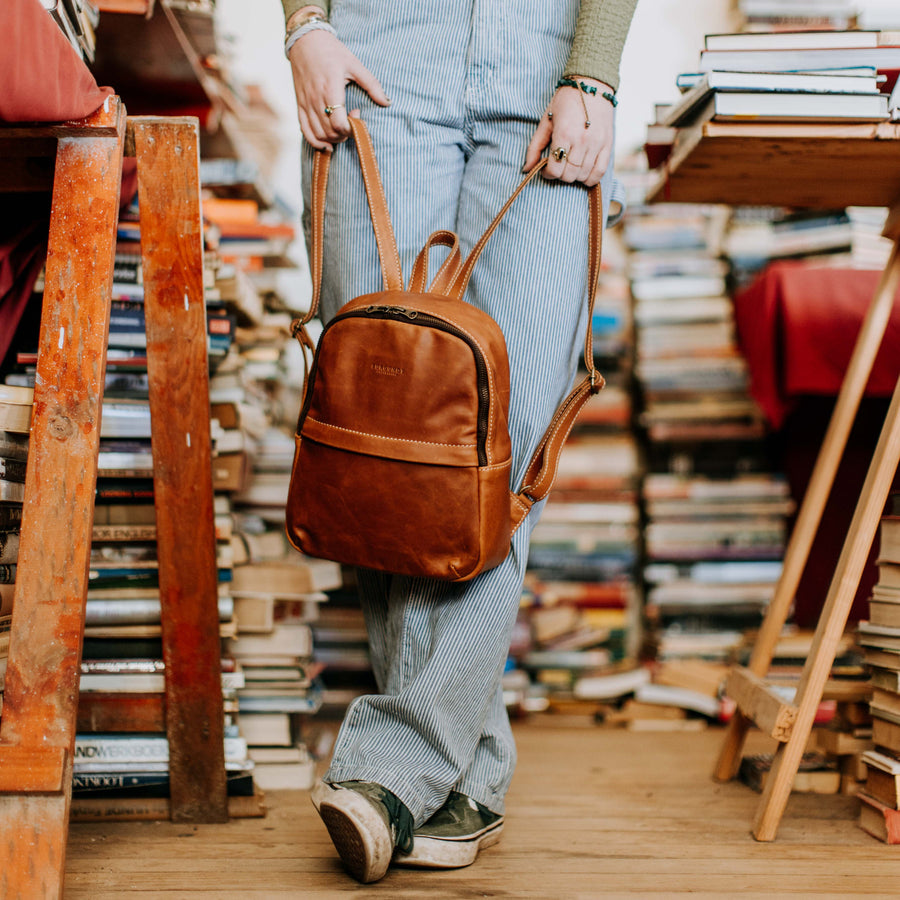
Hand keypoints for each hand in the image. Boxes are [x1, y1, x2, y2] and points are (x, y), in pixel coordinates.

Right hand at [287, 27, 389, 150]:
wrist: (305, 41)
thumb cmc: (332, 52)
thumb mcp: (355, 64)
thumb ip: (372, 85)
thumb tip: (387, 102)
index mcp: (330, 90)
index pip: (339, 124)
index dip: (351, 128)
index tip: (357, 114)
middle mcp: (316, 100)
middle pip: (330, 132)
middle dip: (344, 134)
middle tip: (351, 122)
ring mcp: (306, 104)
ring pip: (319, 135)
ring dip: (333, 139)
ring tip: (342, 131)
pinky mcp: (300, 106)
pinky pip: (305, 131)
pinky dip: (316, 142)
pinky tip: (327, 144)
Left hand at [523, 76, 614, 186]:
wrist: (592, 84)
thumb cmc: (565, 102)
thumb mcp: (546, 121)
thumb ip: (534, 147)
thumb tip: (526, 169)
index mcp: (564, 134)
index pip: (555, 169)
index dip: (547, 173)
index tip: (546, 168)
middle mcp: (582, 141)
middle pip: (569, 175)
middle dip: (560, 175)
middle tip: (559, 165)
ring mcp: (596, 144)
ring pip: (583, 175)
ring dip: (574, 176)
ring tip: (570, 166)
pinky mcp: (608, 144)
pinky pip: (600, 172)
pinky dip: (591, 179)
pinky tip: (584, 174)